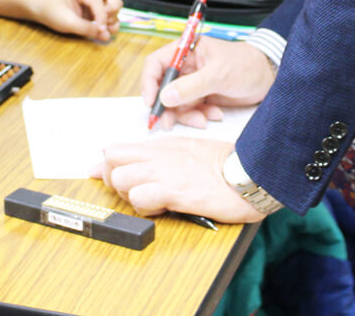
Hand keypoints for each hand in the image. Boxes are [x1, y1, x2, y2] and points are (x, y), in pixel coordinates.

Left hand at [38, 0, 122, 39]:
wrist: (45, 10)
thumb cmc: (53, 13)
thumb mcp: (67, 23)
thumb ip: (86, 29)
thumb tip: (106, 36)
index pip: (97, 0)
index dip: (102, 16)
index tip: (101, 30)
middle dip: (114, 7)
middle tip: (108, 22)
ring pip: (115, 0)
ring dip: (114, 15)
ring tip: (108, 28)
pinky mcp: (97, 4)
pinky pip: (111, 9)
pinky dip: (112, 18)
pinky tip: (107, 29)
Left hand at [93, 136, 264, 222]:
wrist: (249, 173)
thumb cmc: (225, 166)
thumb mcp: (188, 152)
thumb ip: (160, 157)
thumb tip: (140, 165)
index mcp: (163, 145)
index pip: (116, 149)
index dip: (106, 167)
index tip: (106, 178)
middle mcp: (159, 155)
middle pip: (111, 163)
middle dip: (114, 181)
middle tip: (135, 193)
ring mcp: (165, 172)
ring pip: (121, 180)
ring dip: (130, 196)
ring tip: (152, 202)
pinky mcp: (174, 191)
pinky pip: (141, 198)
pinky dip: (146, 208)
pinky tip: (164, 209)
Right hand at [141, 36, 275, 128]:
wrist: (269, 77)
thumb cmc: (247, 65)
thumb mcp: (219, 74)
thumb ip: (192, 86)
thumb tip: (164, 96)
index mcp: (186, 51)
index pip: (156, 64)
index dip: (149, 83)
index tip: (151, 102)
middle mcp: (186, 67)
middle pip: (162, 88)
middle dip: (166, 107)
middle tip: (168, 123)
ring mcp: (194, 83)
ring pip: (176, 104)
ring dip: (186, 115)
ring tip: (203, 119)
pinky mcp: (203, 97)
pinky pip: (191, 111)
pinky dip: (199, 116)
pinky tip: (215, 114)